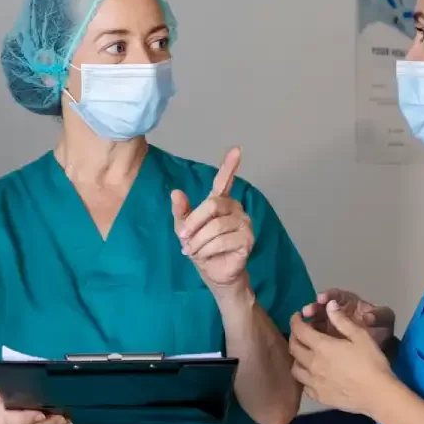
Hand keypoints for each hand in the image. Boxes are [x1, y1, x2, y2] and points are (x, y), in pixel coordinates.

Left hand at [172, 148, 253, 293]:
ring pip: (216, 226)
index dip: (229, 166)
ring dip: (199, 241)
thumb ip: (181, 211)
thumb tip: (175, 192)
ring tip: (193, 251)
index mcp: (219, 203)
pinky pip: (223, 240)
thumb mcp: (184, 229)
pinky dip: (208, 250)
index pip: (224, 181)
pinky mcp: (248, 239)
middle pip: (212, 205)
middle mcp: (235, 208)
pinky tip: (206, 256)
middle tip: (183, 238)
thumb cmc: (201, 248)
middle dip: (194, 223)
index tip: (237, 149)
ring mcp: (244, 223)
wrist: (213, 273)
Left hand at [288, 300, 398, 415]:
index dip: (295, 320)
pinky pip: (304, 385)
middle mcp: (312, 364)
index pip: (299, 330)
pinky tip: (312, 375)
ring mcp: (313, 382)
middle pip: (293, 347)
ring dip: (297, 358)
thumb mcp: (361, 336)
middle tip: (301, 332)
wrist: (378, 395)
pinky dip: (304, 377)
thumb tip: (329, 304)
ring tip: (305, 354)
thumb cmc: (372, 363)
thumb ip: (342, 320)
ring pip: (295, 368)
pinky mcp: (319, 397)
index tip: (298, 316)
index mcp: (321, 346)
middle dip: (294, 336)